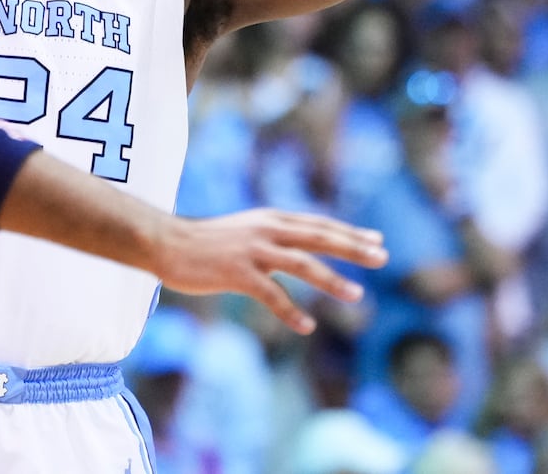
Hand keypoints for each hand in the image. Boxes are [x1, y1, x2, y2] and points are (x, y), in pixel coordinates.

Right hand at [153, 207, 386, 332]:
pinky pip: (272, 295)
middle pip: (319, 237)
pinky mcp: (238, 272)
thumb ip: (271, 237)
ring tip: (356, 295)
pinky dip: (291, 312)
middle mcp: (266, 230)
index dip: (348, 232)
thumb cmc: (204, 242)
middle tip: (382, 258)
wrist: (166, 243)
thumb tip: (298, 246)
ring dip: (332, 281)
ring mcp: (253, 251)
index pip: (318, 224)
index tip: (377, 240)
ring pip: (302, 264)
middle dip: (353, 248)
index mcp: (270, 219)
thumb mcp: (244, 230)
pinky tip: (307, 327)